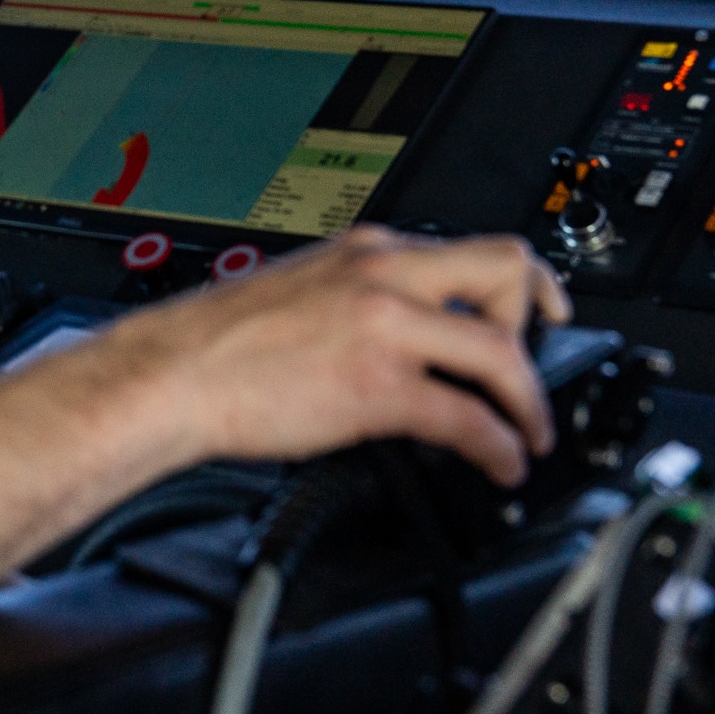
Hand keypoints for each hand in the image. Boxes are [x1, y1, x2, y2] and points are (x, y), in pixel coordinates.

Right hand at [103, 226, 572, 485]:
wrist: (173, 373)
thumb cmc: (224, 342)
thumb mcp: (309, 288)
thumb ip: (366, 297)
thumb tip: (411, 330)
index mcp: (371, 250)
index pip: (475, 249)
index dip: (523, 286)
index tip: (540, 312)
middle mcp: (386, 274)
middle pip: (506, 274)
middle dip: (538, 326)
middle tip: (538, 373)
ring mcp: (384, 327)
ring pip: (499, 349)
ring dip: (529, 401)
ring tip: (531, 435)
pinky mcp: (375, 386)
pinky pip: (466, 416)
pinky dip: (498, 445)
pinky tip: (499, 464)